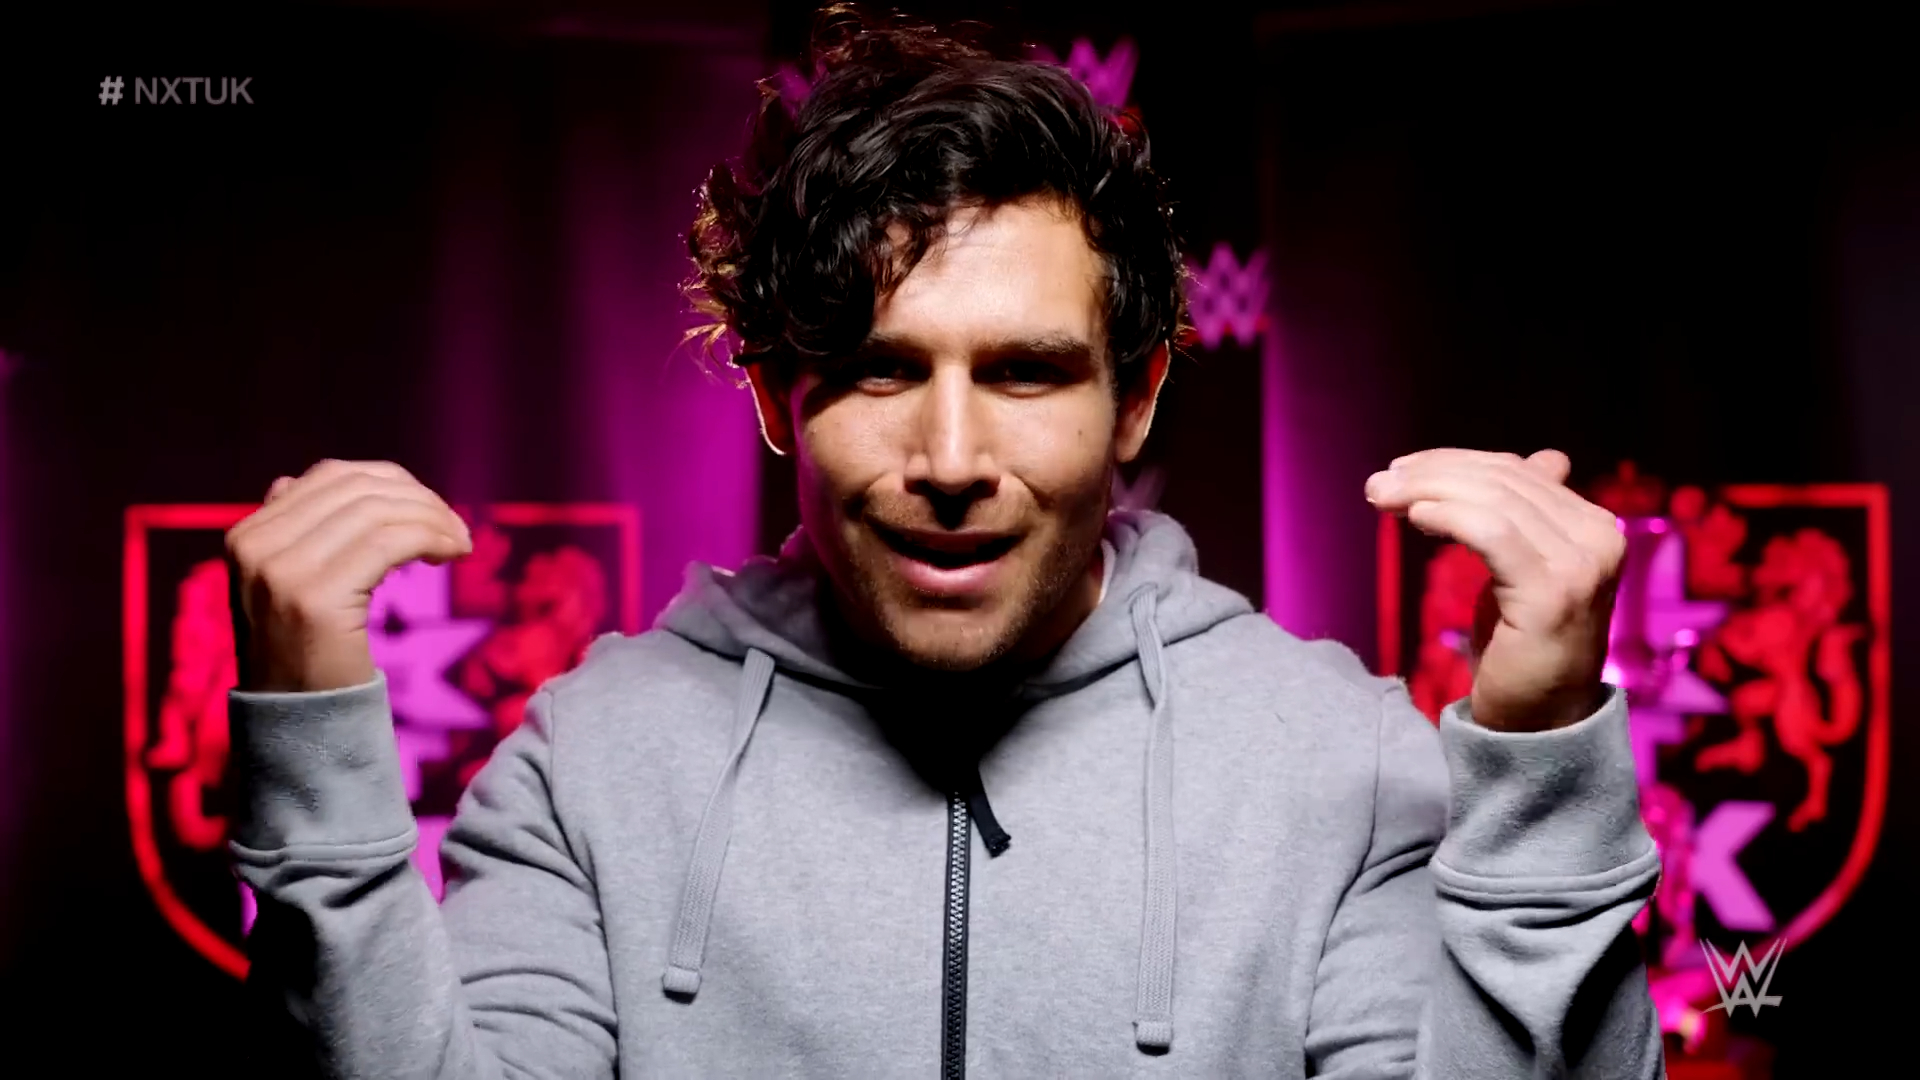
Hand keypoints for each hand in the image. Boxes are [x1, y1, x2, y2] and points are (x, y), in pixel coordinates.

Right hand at [225, 460, 471, 692]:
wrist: (298, 729)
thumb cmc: (303, 659)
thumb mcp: (283, 586)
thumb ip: (288, 535)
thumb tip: (291, 480)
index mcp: (247, 535)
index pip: (331, 477)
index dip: (392, 483)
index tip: (429, 508)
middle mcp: (255, 545)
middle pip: (358, 489)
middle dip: (418, 499)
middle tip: (455, 527)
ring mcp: (281, 571)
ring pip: (377, 511)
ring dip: (433, 519)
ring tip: (460, 542)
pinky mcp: (315, 597)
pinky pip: (389, 542)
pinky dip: (432, 537)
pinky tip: (454, 553)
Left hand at [1366, 449, 1622, 731]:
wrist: (1540, 722)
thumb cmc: (1523, 645)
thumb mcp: (1526, 570)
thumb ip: (1530, 517)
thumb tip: (1545, 457)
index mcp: (1595, 526)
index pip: (1519, 472)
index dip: (1456, 462)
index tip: (1403, 469)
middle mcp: (1599, 539)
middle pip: (1504, 481)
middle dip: (1433, 473)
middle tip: (1381, 482)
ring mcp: (1582, 565)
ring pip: (1494, 501)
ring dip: (1428, 490)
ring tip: (1383, 497)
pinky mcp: (1553, 593)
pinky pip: (1492, 534)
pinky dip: (1450, 516)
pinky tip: (1415, 517)